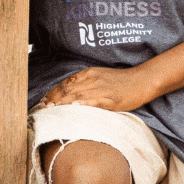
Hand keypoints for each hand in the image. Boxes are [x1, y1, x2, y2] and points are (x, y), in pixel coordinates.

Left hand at [39, 67, 159, 111]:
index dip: (52, 92)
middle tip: (42, 108)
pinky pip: (93, 102)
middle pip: (67, 89)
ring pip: (76, 95)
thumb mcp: (100, 77)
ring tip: (50, 110)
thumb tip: (70, 94)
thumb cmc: (121, 81)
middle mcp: (92, 79)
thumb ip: (85, 83)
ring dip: (61, 103)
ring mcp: (100, 89)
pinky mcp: (110, 99)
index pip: (65, 83)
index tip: (43, 101)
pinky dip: (81, 105)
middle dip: (52, 99)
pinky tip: (73, 108)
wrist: (142, 80)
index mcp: (88, 74)